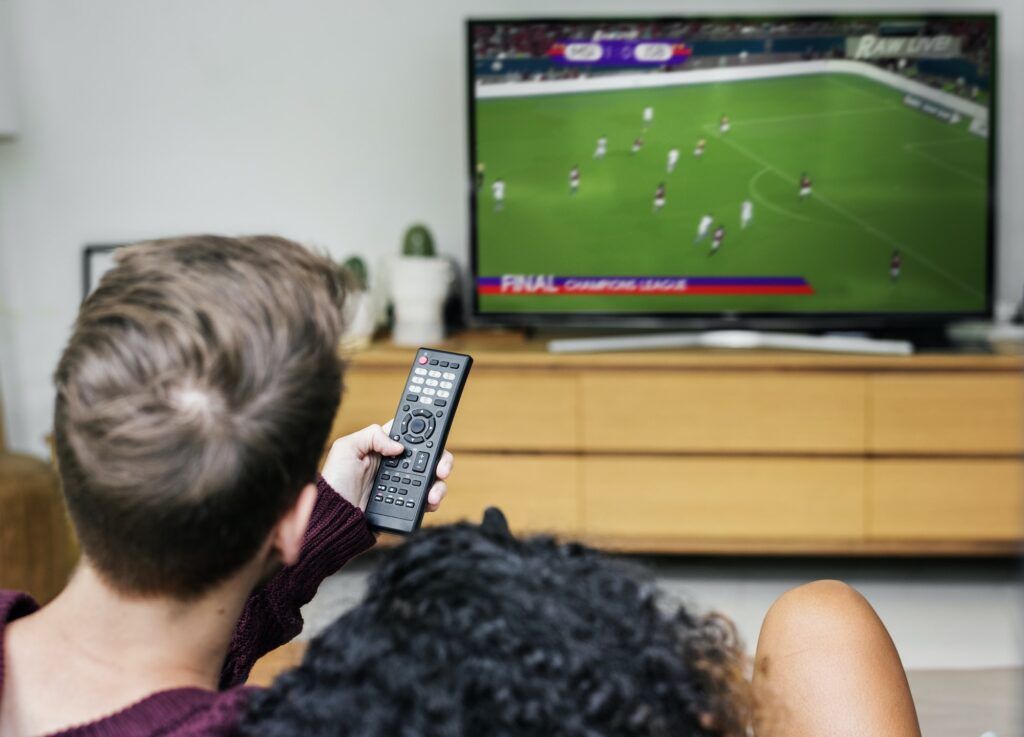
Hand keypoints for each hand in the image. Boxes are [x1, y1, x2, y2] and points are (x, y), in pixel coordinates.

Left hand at [320, 421, 453, 512]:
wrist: (335, 517)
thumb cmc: (335, 482)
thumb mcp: (345, 448)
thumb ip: (372, 435)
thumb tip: (398, 446)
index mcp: (385, 448)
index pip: (412, 434)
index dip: (427, 432)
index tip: (436, 435)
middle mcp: (397, 465)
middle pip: (431, 456)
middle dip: (442, 460)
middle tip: (441, 469)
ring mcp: (403, 485)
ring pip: (434, 479)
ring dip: (439, 483)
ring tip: (433, 493)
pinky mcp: (406, 504)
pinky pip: (427, 500)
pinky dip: (433, 500)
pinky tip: (428, 502)